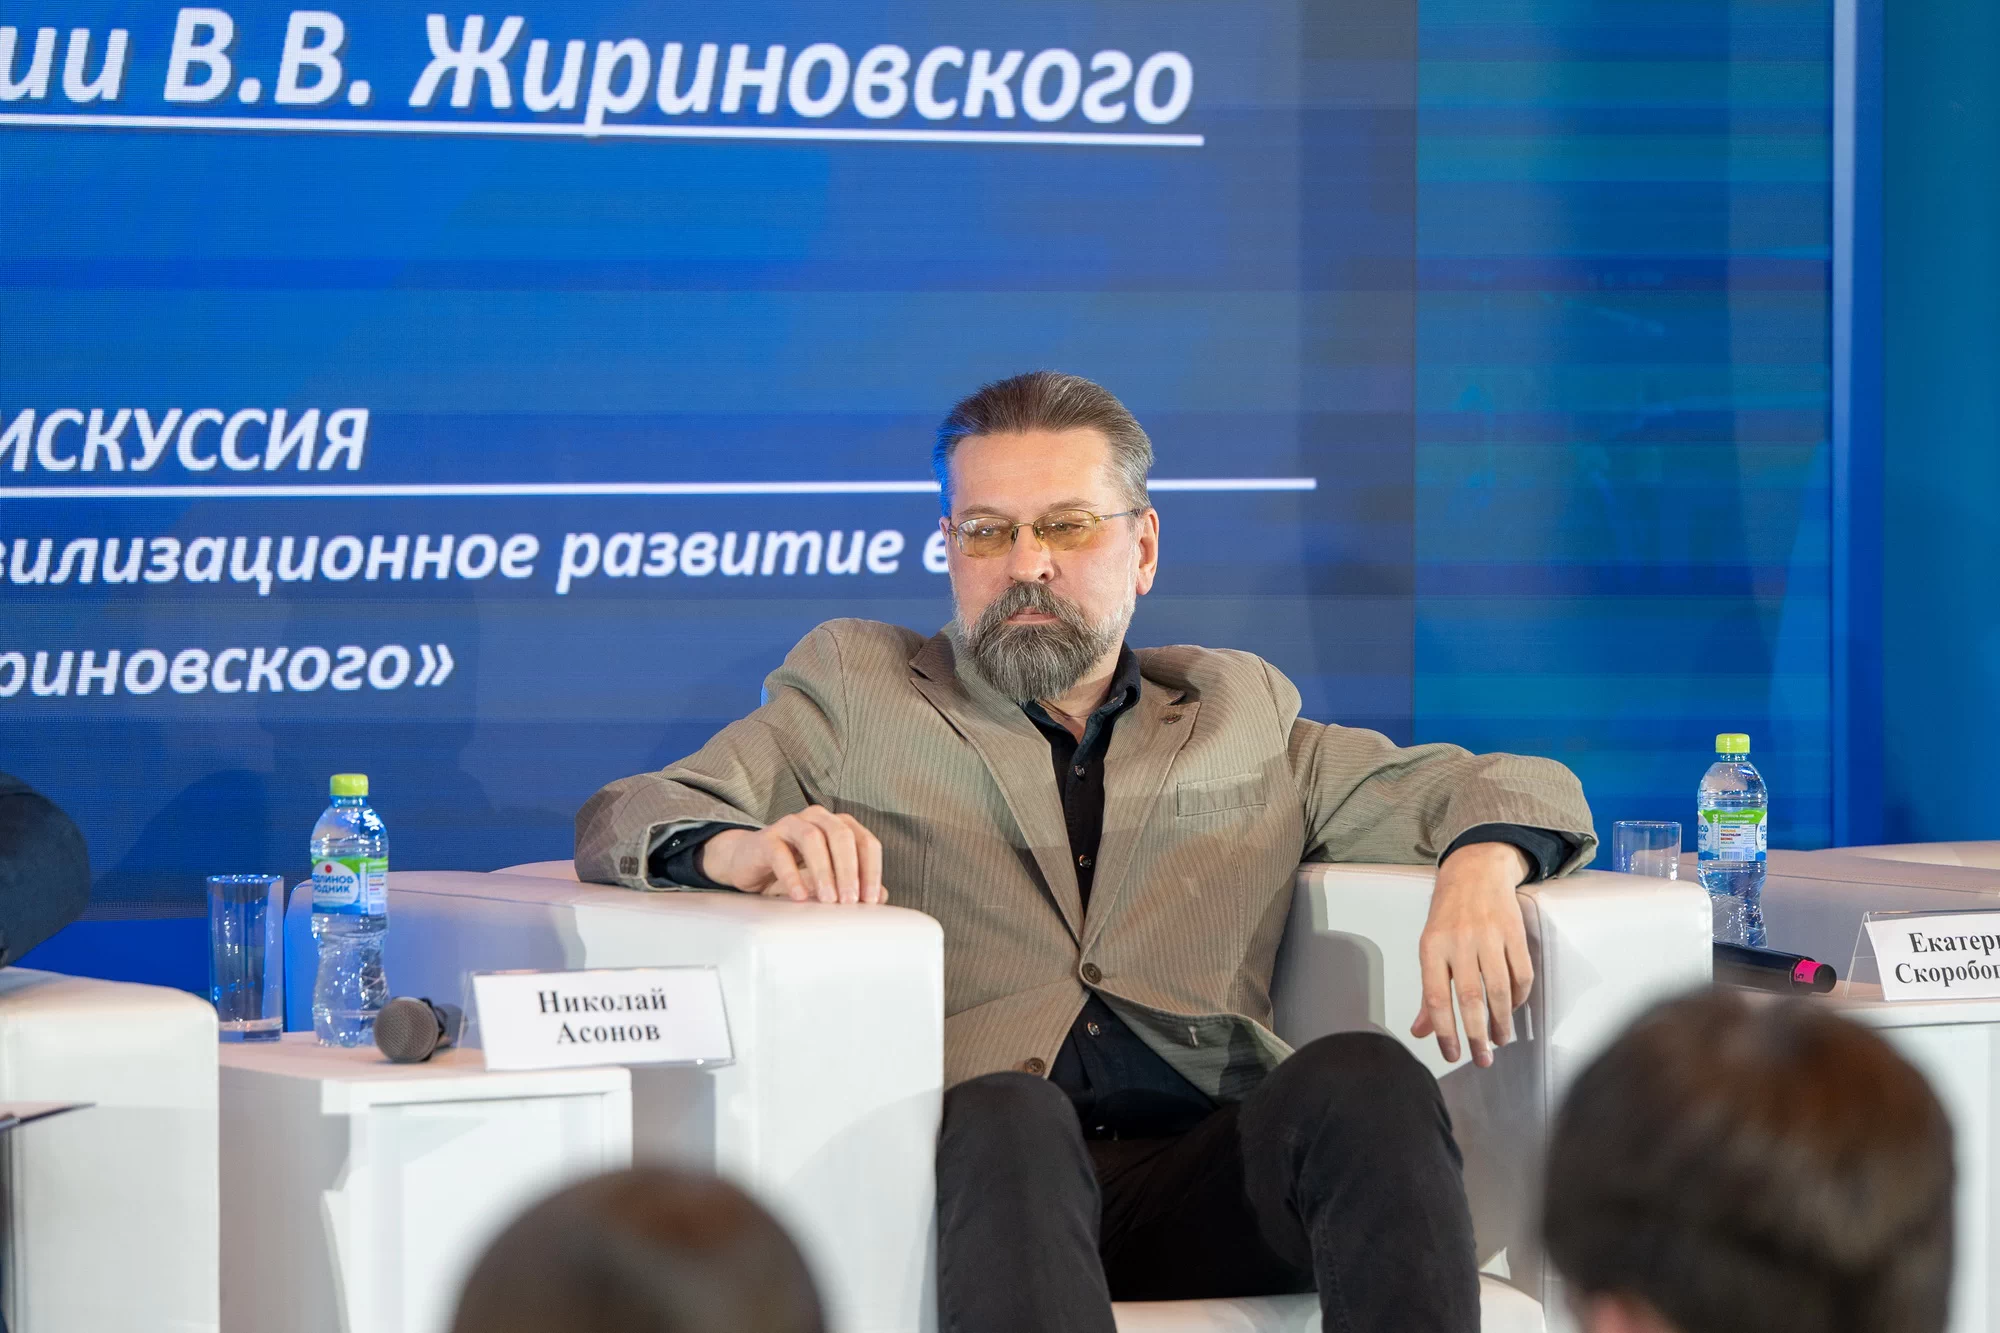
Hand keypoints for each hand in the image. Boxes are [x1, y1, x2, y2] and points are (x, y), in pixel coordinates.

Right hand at [698, 807, 885, 904]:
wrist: (749, 863)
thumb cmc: (794, 869)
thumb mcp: (826, 879)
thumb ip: (853, 884)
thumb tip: (879, 898)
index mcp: (839, 825)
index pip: (866, 842)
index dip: (871, 870)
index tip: (870, 900)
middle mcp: (818, 818)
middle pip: (842, 836)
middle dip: (849, 869)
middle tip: (850, 901)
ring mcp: (791, 824)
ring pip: (813, 839)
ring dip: (824, 871)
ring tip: (828, 899)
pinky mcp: (766, 838)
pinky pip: (780, 853)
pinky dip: (792, 875)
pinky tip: (799, 896)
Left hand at [1410, 841, 1533, 1067]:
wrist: (1475, 870)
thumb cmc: (1448, 914)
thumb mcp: (1430, 947)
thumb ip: (1429, 990)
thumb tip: (1421, 1031)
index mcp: (1432, 947)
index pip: (1436, 997)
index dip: (1444, 1031)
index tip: (1451, 1055)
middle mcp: (1459, 941)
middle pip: (1470, 998)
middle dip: (1476, 1035)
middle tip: (1482, 1060)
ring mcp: (1489, 936)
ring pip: (1498, 989)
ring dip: (1501, 1022)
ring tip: (1500, 1041)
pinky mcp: (1514, 932)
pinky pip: (1521, 974)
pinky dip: (1518, 998)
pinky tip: (1512, 1010)